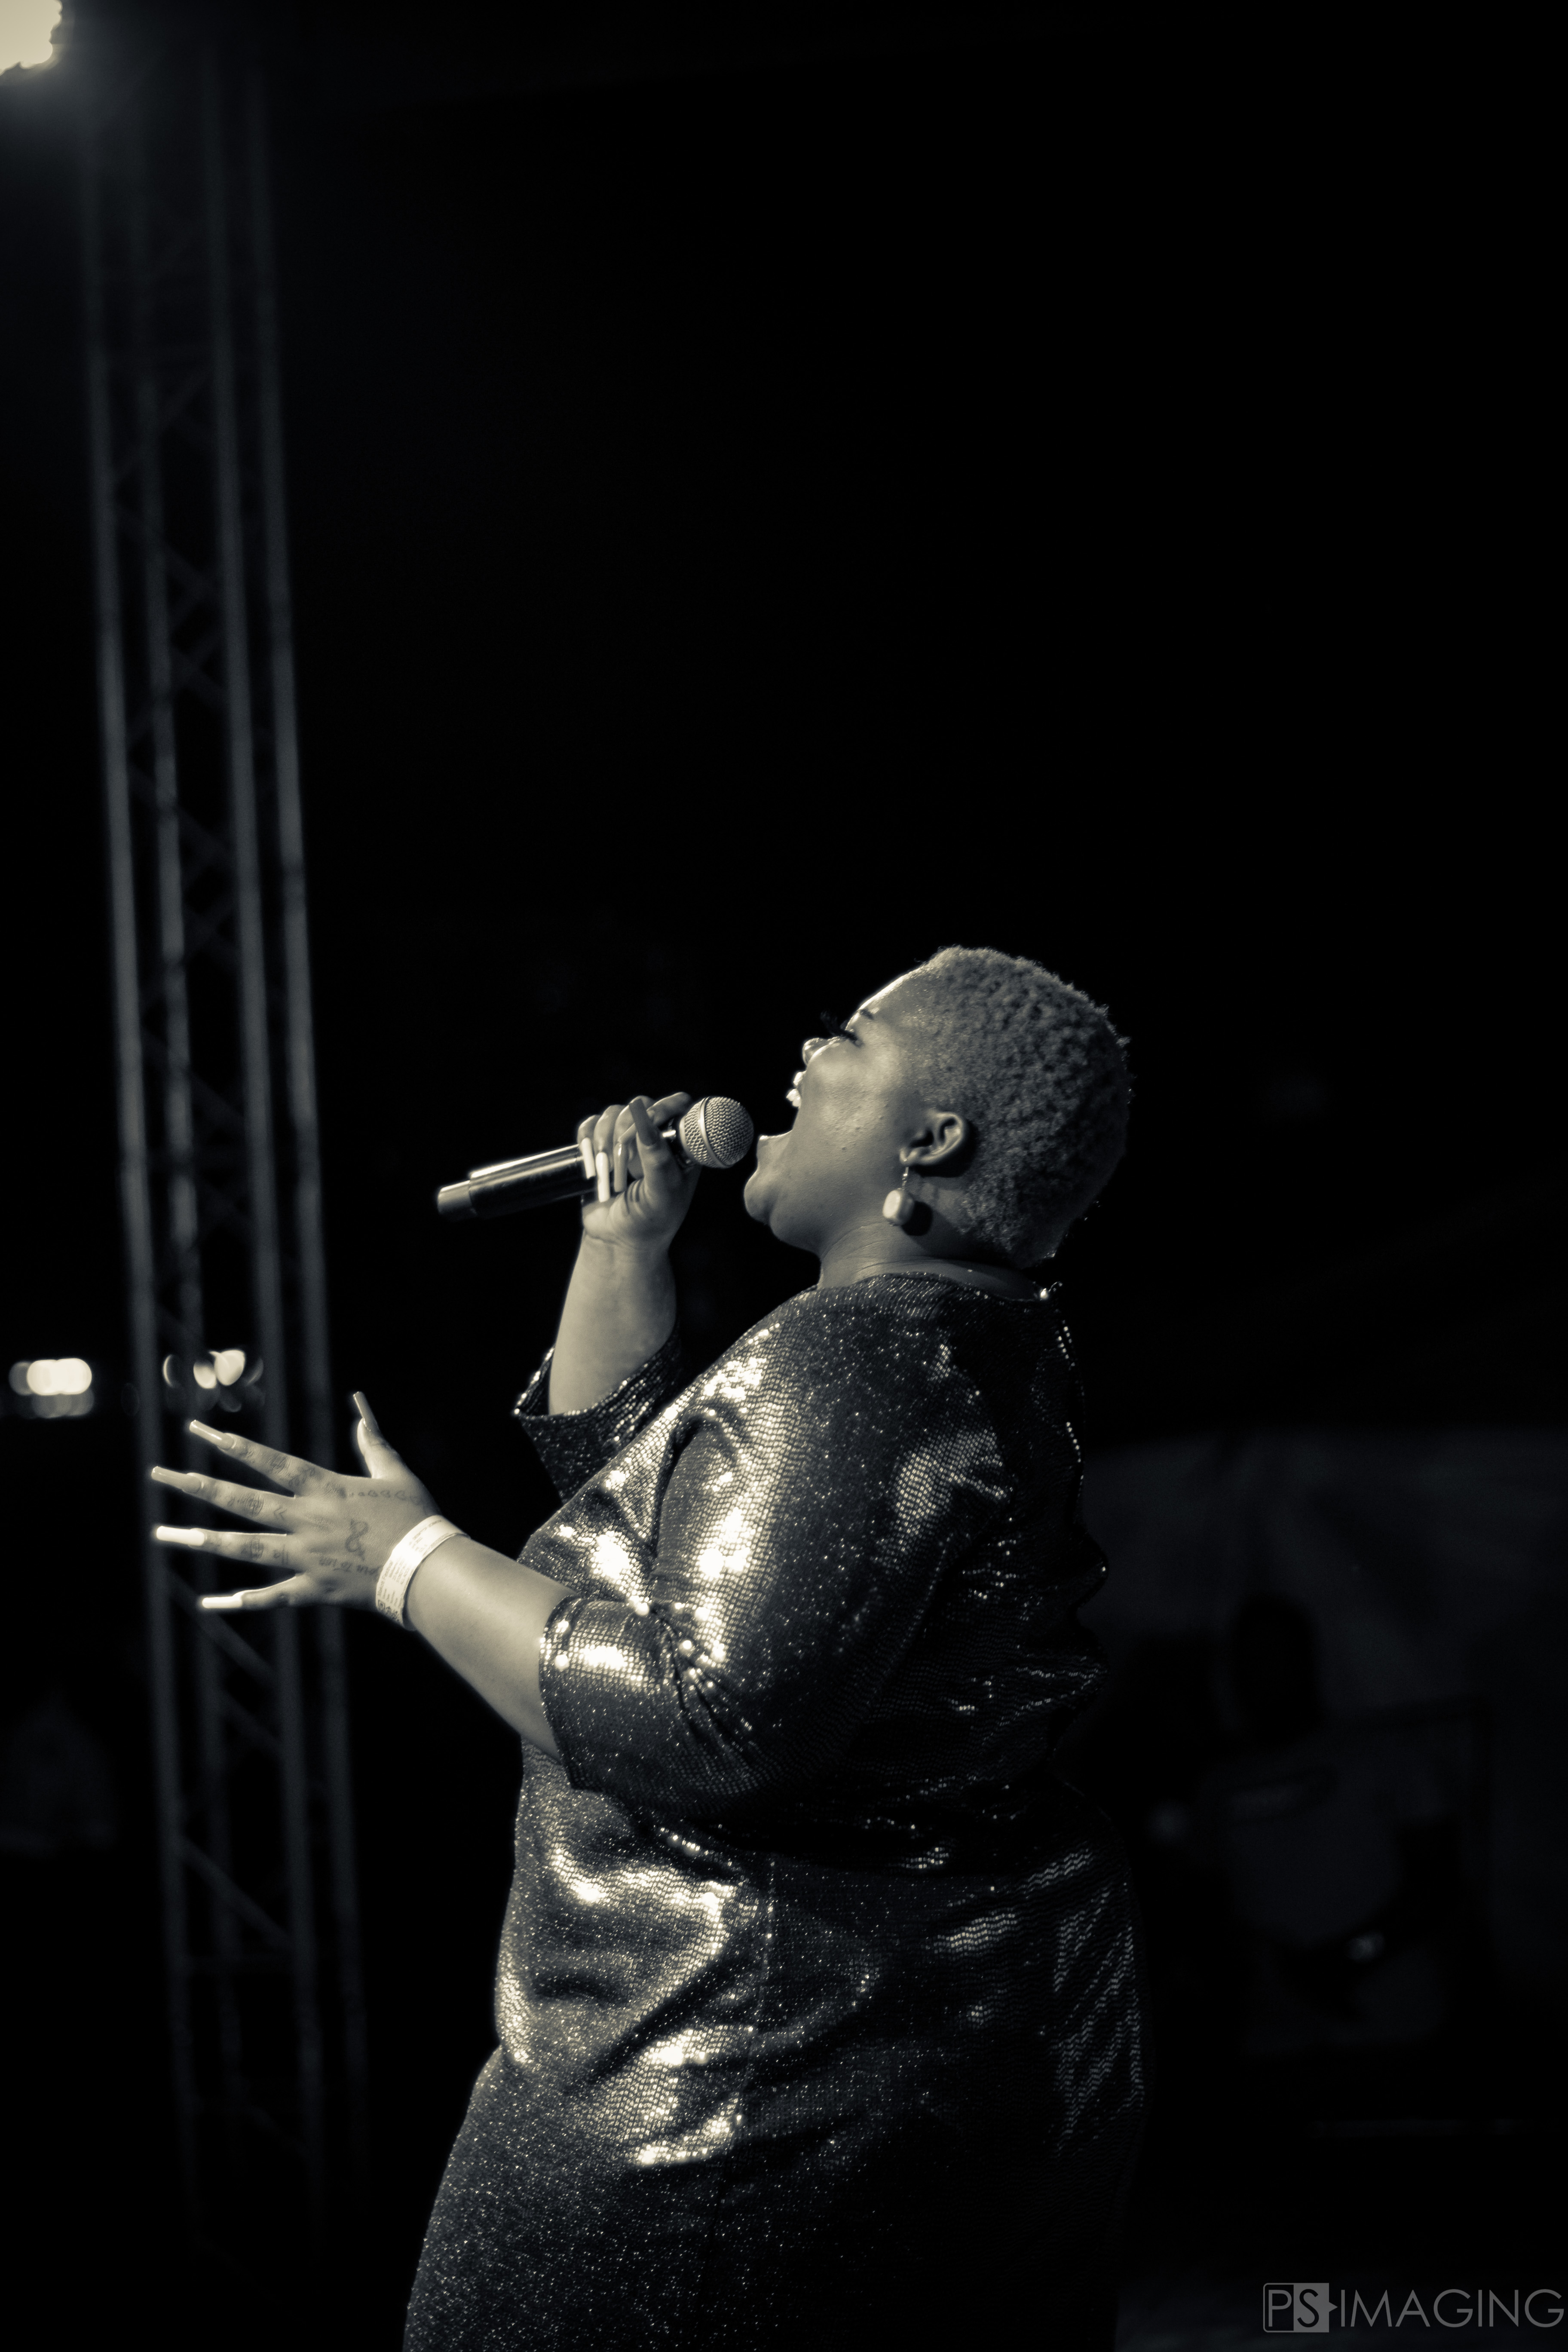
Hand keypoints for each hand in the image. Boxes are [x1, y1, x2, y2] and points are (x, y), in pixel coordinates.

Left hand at [150, 1393, 437, 1610]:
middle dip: (197, 1486)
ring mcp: (306, 1557)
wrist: (426, 1568)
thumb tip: (361, 1414)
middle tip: (159, 1476)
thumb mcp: (395, 1474)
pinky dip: (240, 1601)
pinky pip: (270, 1597)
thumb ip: (373, 1445)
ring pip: (244, 1547)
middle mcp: (306, 1521)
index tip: (197, 1432)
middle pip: (242, 1501)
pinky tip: (209, 1603)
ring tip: (163, 1535)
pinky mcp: (314, 1589)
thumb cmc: (416, 1517)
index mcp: (324, 1489)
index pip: (268, 1462)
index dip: (231, 1446)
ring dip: (202, 1540)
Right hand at [577, 1092, 700, 1249]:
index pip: (679, 1106)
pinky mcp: (600, 1145)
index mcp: (679, 1146)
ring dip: (604, 1140)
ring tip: (608, 1173)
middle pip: (639, 1105)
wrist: (617, 1241)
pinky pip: (590, 1124)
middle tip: (625, 1165)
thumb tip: (648, 1124)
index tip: (648, 1123)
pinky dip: (586, 1140)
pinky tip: (592, 1164)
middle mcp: (654, 1137)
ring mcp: (626, 1139)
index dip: (663, 1107)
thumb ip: (658, 1162)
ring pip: (612, 1113)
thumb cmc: (649, 1223)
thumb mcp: (660, 1196)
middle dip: (626, 1133)